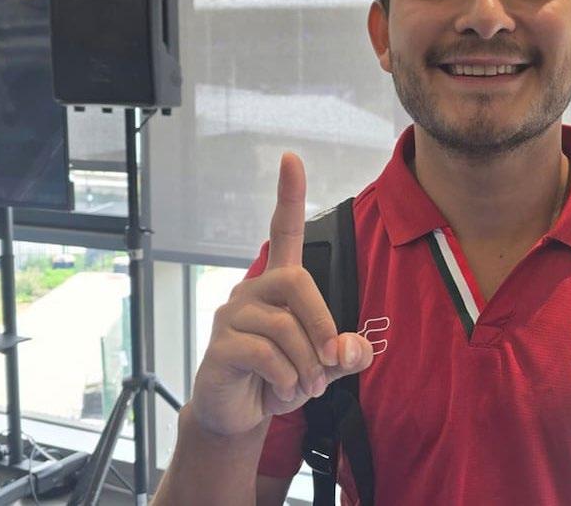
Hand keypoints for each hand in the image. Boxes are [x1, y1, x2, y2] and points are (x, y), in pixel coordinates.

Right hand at [189, 153, 373, 437]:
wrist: (240, 413)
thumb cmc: (282, 377)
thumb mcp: (323, 366)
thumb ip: (345, 352)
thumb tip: (351, 348)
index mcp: (278, 286)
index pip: (284, 232)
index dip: (289, 196)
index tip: (291, 158)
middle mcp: (252, 291)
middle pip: (297, 282)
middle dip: (323, 324)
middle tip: (331, 363)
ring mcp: (232, 315)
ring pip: (284, 327)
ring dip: (307, 364)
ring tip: (306, 386)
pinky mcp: (220, 346)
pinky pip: (265, 354)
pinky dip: (286, 378)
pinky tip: (283, 390)